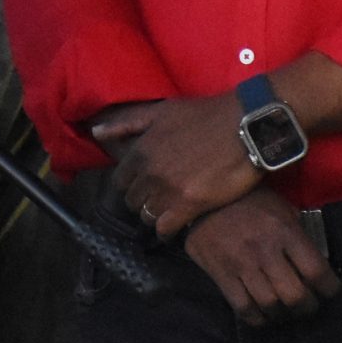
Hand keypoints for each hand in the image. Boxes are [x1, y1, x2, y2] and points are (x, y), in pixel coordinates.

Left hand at [94, 92, 258, 236]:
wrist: (245, 126)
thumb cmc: (205, 115)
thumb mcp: (161, 112)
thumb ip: (126, 124)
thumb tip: (96, 132)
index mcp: (140, 150)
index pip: (120, 181)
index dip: (131, 185)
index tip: (143, 186)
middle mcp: (149, 172)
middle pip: (133, 201)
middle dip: (143, 201)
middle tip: (158, 199)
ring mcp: (168, 190)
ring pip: (147, 216)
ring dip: (155, 215)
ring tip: (168, 211)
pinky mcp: (190, 205)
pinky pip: (165, 228)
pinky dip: (166, 231)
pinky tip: (174, 227)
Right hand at [183, 188, 341, 325]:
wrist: (204, 197)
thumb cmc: (250, 200)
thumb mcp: (281, 207)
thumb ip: (298, 234)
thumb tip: (316, 260)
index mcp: (284, 231)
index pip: (317, 271)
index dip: (330, 289)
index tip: (330, 291)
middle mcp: (264, 250)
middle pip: (295, 296)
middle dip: (307, 307)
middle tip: (307, 305)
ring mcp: (241, 264)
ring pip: (270, 305)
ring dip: (283, 314)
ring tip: (285, 310)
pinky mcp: (221, 273)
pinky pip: (243, 308)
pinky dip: (257, 318)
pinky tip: (263, 313)